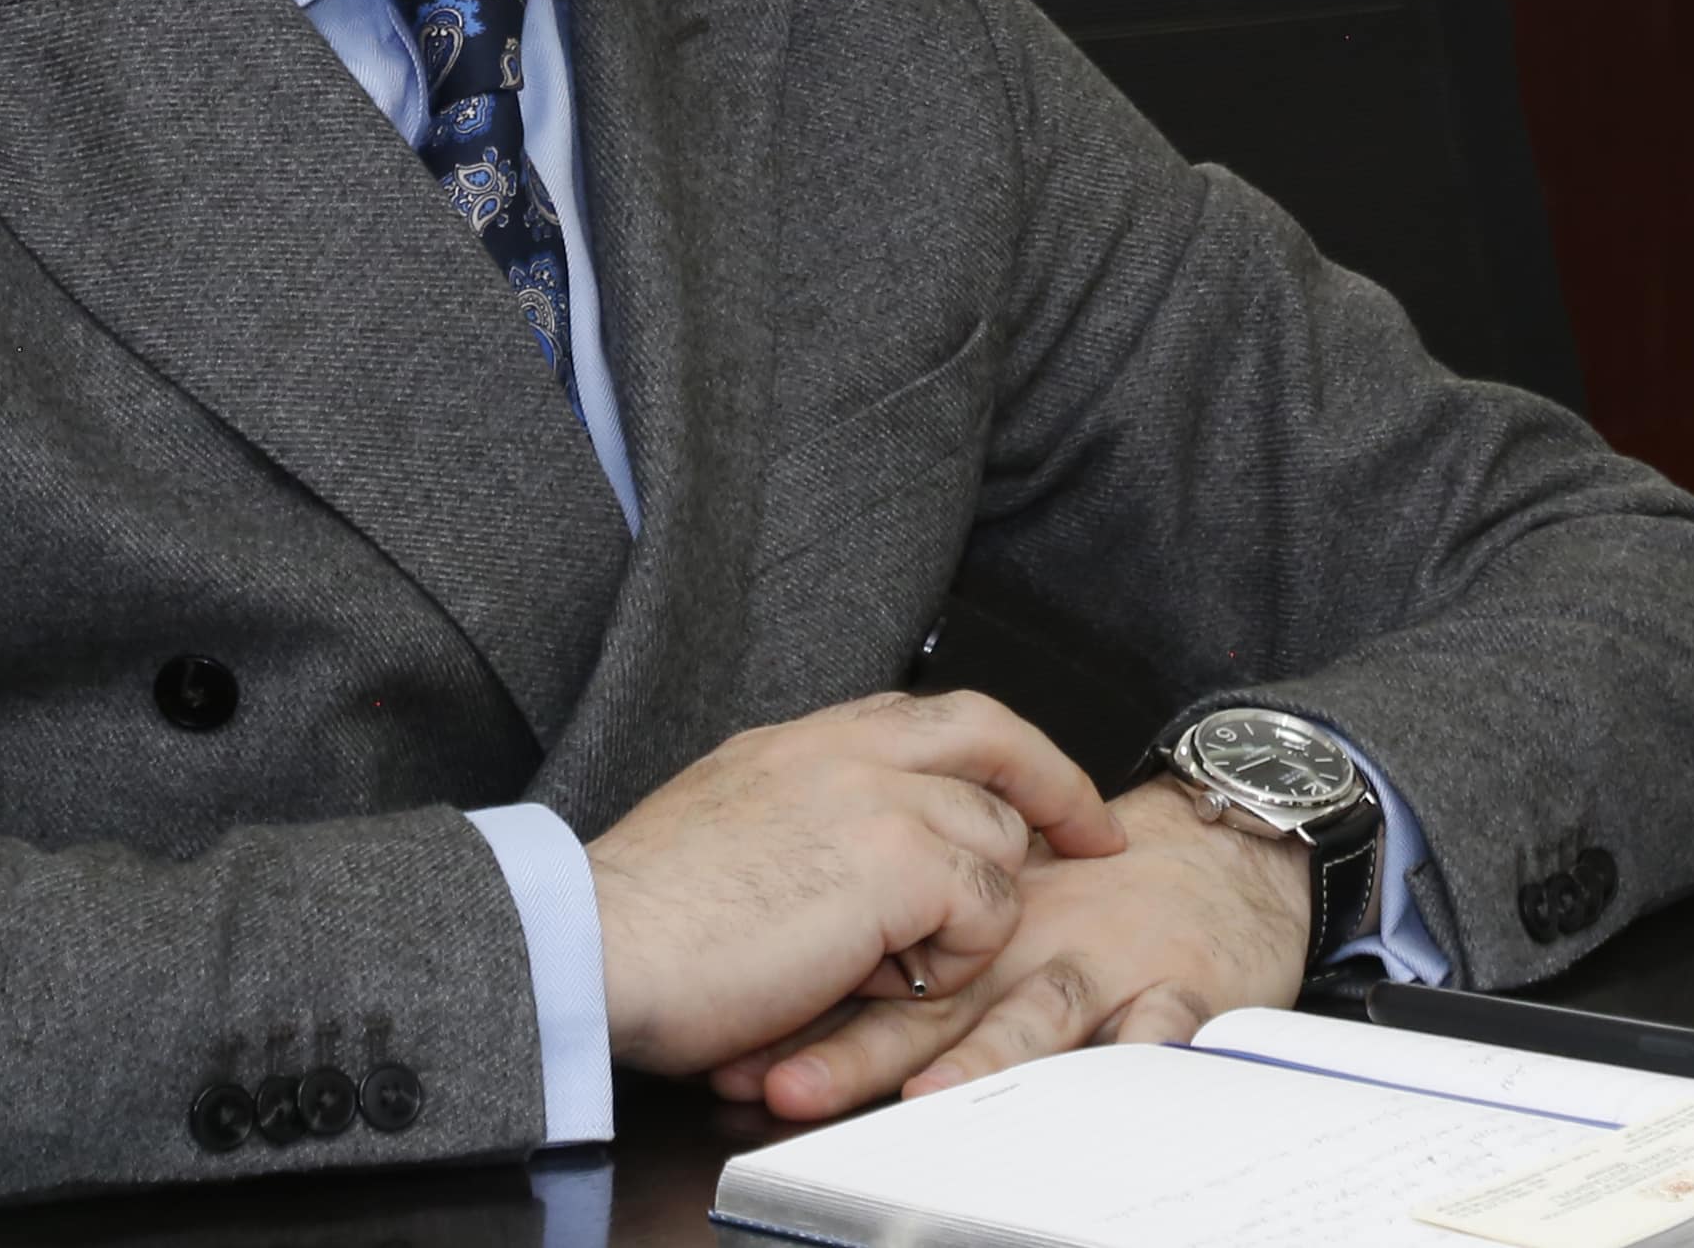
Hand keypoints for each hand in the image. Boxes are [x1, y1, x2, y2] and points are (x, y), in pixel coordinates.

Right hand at [585, 690, 1128, 1077]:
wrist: (597, 943)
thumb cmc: (644, 915)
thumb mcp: (732, 824)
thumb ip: (807, 812)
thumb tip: (862, 852)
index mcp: (807, 736)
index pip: (938, 714)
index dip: (1006, 751)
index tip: (1047, 790)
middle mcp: (852, 747)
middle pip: (998, 741)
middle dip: (1060, 791)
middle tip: (1096, 841)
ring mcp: (883, 796)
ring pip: (997, 844)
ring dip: (966, 916)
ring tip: (888, 966)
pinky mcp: (901, 863)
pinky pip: (985, 909)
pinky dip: (952, 958)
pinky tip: (884, 978)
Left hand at [707, 776, 1316, 1122]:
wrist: (1230, 860)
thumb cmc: (1104, 895)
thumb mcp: (996, 915)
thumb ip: (903, 960)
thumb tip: (775, 1037)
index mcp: (975, 920)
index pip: (877, 963)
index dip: (807, 1012)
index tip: (735, 1057)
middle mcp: (1032, 942)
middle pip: (935, 996)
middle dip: (859, 1048)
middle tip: (785, 1088)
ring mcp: (1105, 965)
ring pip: (1037, 1010)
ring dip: (981, 1056)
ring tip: (924, 1096)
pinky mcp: (1182, 990)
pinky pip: (1160, 1027)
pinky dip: (1138, 1049)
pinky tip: (1108, 1070)